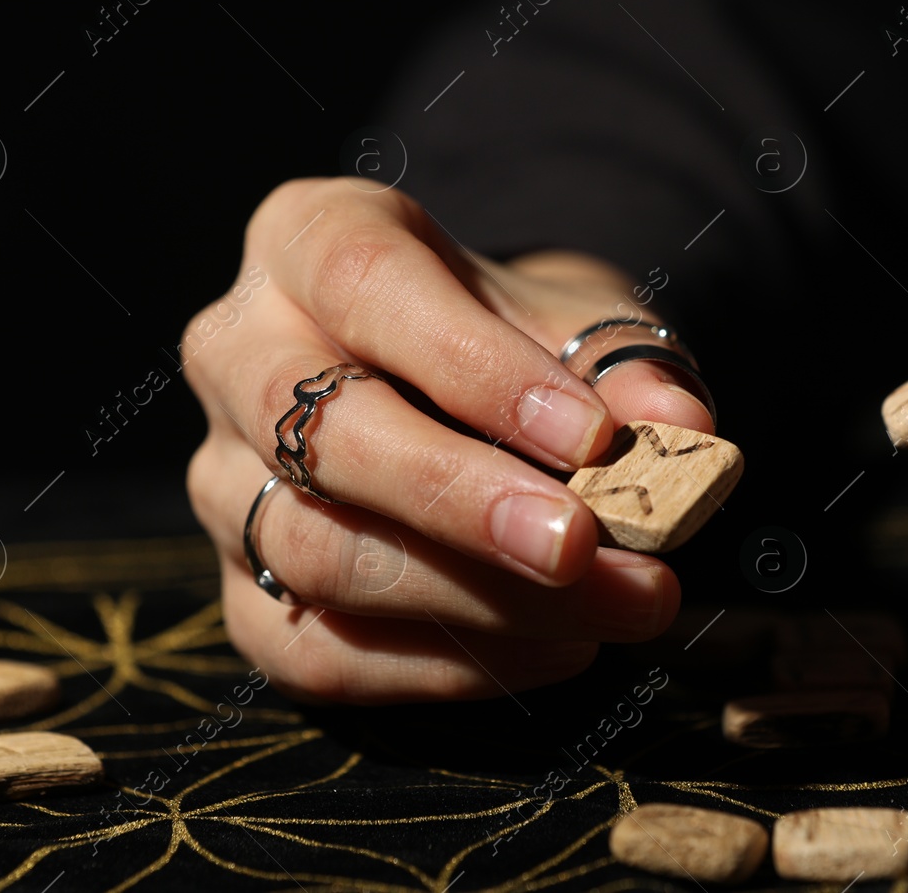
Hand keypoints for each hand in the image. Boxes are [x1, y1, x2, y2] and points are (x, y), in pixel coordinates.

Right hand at [183, 179, 710, 702]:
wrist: (468, 388)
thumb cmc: (515, 341)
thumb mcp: (576, 321)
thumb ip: (626, 366)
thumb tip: (683, 425)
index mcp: (305, 241)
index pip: (369, 287)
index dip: (478, 369)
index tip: (594, 439)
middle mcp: (238, 354)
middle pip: (322, 434)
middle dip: (465, 501)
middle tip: (587, 547)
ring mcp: (225, 479)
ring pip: (321, 554)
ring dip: (482, 599)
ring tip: (620, 604)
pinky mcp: (245, 591)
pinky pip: (321, 651)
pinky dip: (451, 667)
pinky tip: (560, 648)